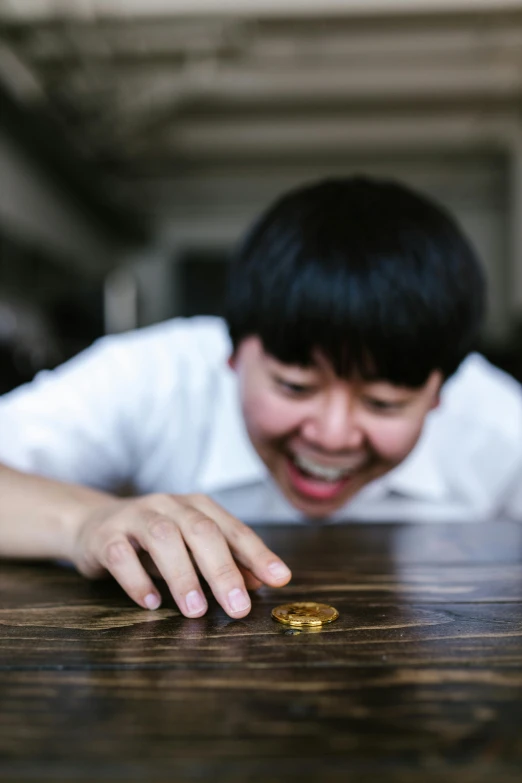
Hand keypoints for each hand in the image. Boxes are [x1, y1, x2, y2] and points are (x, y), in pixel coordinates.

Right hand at [68, 493, 291, 617]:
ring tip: (196, 610)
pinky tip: (151, 603)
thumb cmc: (153, 540)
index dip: (257, 553)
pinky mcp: (105, 536)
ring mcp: (135, 517)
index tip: (279, 579)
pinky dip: (137, 580)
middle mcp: (169, 505)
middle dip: (223, 569)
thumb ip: (225, 559)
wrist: (93, 524)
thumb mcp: (191, 546)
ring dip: (182, 575)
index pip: (232, 529)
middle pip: (201, 531)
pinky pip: (121, 555)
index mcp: (196, 506)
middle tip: (238, 607)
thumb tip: (260, 582)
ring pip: (163, 538)